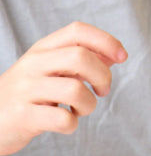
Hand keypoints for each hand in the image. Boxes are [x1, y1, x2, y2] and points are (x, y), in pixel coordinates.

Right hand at [0, 22, 126, 155]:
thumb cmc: (28, 95)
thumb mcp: (49, 70)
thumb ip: (80, 61)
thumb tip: (115, 55)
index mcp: (42, 49)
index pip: (78, 31)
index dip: (106, 41)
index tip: (122, 57)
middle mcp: (32, 65)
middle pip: (81, 57)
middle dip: (103, 76)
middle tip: (102, 90)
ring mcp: (25, 90)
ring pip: (75, 90)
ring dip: (89, 104)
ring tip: (80, 109)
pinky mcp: (22, 116)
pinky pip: (63, 119)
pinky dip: (73, 124)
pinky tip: (65, 123)